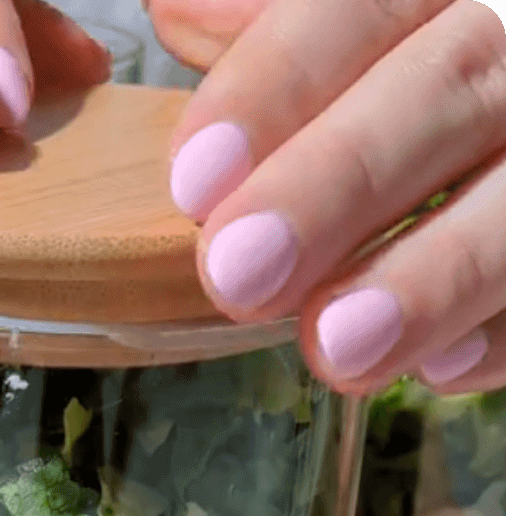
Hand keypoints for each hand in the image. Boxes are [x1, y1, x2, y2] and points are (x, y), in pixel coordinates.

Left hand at [158, 0, 505, 394]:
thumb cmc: (421, 73)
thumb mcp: (375, 26)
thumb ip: (279, 22)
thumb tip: (179, 12)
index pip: (359, 5)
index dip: (275, 88)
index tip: (194, 182)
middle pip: (447, 86)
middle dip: (334, 184)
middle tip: (238, 275)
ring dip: (429, 277)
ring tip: (335, 347)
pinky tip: (443, 369)